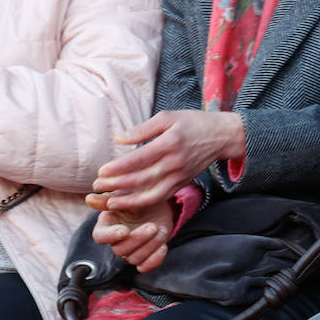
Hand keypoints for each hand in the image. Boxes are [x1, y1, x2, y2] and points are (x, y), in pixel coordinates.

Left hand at [91, 109, 245, 209]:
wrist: (221, 136)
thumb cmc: (193, 122)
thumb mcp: (169, 117)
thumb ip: (143, 129)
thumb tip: (119, 139)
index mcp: (170, 143)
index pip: (139, 159)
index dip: (119, 167)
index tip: (101, 171)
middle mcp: (175, 163)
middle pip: (142, 179)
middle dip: (117, 185)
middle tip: (98, 187)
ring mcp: (179, 176)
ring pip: (151, 195)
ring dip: (128, 201)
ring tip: (109, 202)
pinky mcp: (182, 184)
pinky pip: (160, 197)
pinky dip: (143, 203)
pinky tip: (128, 203)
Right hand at [91, 199, 175, 271]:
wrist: (160, 201)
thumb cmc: (139, 194)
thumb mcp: (127, 193)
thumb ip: (109, 198)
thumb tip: (89, 199)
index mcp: (108, 224)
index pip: (100, 236)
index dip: (110, 236)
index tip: (125, 230)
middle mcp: (116, 240)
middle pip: (119, 250)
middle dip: (137, 239)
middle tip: (152, 226)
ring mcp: (130, 250)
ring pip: (133, 259)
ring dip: (149, 246)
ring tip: (160, 230)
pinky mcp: (144, 256)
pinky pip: (144, 267)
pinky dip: (154, 260)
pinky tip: (163, 246)